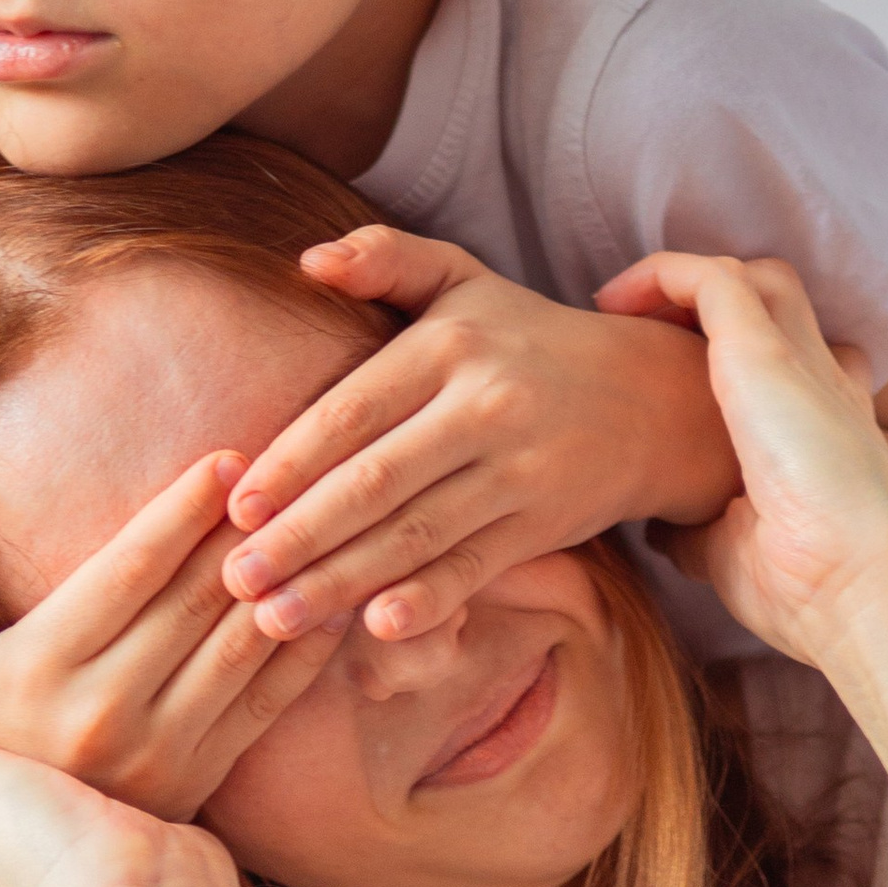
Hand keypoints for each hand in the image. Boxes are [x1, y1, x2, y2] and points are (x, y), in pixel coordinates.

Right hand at [0, 456, 345, 819]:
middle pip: (195, 600)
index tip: (226, 459)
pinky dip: (303, 651)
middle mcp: (105, 713)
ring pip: (239, 648)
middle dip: (245, 529)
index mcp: (40, 670)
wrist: (1, 849)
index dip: (182, 510)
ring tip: (316, 521)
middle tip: (286, 471)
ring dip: (283, 581)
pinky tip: (331, 603)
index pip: (129, 571)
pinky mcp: (197, 784)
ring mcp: (159, 754)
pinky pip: (265, 706)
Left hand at [217, 225, 739, 643]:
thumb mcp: (465, 281)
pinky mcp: (543, 522)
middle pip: (375, 482)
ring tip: (275, 619)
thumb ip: (387, 259)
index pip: (352, 411)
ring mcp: (518, 471)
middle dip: (299, 536)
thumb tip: (309, 260)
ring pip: (415, 534)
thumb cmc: (528, 340)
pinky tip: (375, 627)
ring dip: (340, 582)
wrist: (654, 397)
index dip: (290, 463)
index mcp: (448, 347)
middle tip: (235, 579)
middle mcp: (483, 408)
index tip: (233, 507)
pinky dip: (427, 599)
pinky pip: (473, 565)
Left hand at [594, 251, 887, 671]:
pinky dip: (663, 275)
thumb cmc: (810, 589)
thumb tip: (662, 528)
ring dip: (688, 283)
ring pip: (755, 278)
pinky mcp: (768, 352)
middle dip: (717, 307)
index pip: (805, 366)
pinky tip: (619, 300)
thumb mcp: (738, 551)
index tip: (675, 384)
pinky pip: (711, 278)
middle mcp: (821, 384)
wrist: (864, 587)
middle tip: (648, 339)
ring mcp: (801, 362)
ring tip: (625, 310)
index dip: (746, 359)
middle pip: (780, 306)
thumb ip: (702, 528)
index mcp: (827, 428)